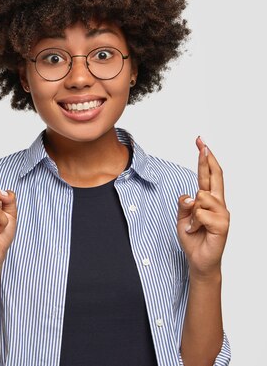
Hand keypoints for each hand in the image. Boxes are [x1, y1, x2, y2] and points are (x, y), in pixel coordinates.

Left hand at [176, 137, 228, 279]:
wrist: (198, 260)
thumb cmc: (192, 237)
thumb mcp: (181, 218)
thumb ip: (184, 205)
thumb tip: (189, 196)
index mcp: (208, 200)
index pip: (207, 176)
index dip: (204, 160)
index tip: (201, 143)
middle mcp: (218, 204)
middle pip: (214, 177)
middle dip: (206, 159)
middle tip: (202, 143)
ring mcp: (222, 214)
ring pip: (201, 197)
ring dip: (191, 213)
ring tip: (192, 226)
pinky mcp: (222, 225)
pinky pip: (200, 214)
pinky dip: (193, 223)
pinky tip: (195, 231)